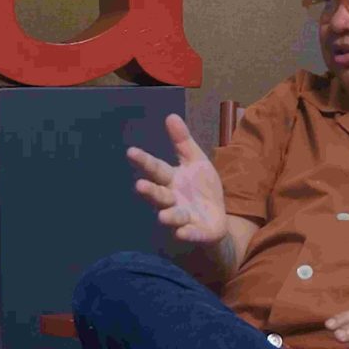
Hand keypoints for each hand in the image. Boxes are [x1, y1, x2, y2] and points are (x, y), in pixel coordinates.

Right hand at [126, 114, 227, 243]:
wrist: (217, 217)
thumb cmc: (200, 187)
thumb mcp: (195, 160)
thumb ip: (182, 141)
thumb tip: (171, 115)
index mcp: (171, 179)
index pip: (156, 168)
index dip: (144, 160)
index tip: (131, 151)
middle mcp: (172, 199)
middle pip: (159, 194)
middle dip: (150, 191)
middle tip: (139, 185)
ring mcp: (183, 217)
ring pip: (173, 216)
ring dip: (168, 216)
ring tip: (163, 216)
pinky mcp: (196, 232)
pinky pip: (190, 233)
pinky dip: (186, 233)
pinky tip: (182, 233)